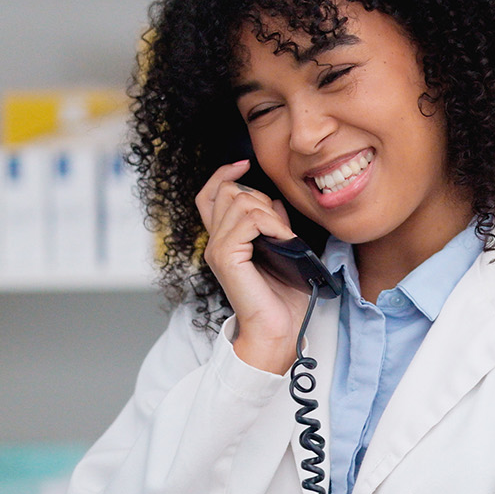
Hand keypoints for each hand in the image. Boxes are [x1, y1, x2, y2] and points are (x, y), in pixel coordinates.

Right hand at [196, 160, 313, 372]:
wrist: (278, 329)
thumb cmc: (283, 297)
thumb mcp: (283, 249)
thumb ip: (274, 224)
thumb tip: (275, 200)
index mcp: (224, 239)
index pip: (209, 195)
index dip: (223, 174)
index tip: (243, 164)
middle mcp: (215, 242)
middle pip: (227, 191)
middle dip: (259, 196)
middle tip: (279, 225)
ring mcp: (217, 249)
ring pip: (240, 201)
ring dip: (269, 212)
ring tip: (284, 236)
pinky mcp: (226, 257)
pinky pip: (247, 220)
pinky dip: (272, 223)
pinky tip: (285, 240)